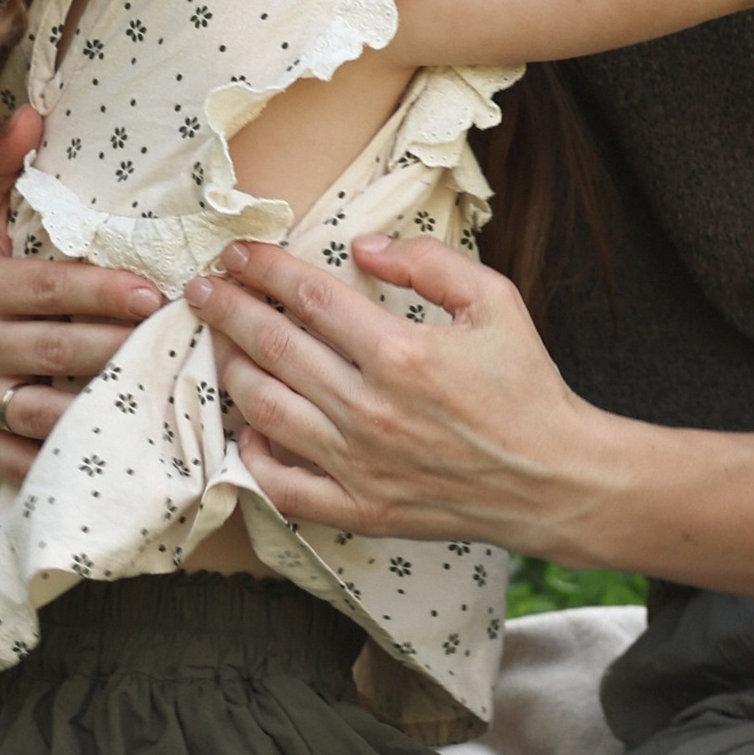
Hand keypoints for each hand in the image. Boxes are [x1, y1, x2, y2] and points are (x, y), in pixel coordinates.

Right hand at [0, 106, 162, 484]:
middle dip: (122, 347)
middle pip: (58, 351)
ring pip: (52, 411)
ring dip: (111, 406)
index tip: (156, 295)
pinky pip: (34, 458)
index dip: (101, 293)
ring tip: (168, 393)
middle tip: (182, 343)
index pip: (47, 290)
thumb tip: (27, 110)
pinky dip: (82, 454)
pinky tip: (131, 443)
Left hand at [186, 233, 609, 549]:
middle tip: (200, 290)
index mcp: (401, 351)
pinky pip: (284, 485)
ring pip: (265, 409)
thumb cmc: (526, 386)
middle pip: (272, 347)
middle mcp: (370, 408)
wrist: (553, 479)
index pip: (308, 297)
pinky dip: (255, 456)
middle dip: (227, 310)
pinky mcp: (360, 507)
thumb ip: (428, 263)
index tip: (236, 255)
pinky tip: (247, 429)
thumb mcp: (495, 300)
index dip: (263, 269)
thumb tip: (360, 247)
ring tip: (217, 345)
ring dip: (230, 370)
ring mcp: (359, 463)